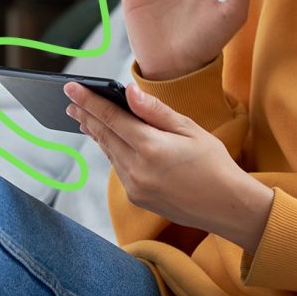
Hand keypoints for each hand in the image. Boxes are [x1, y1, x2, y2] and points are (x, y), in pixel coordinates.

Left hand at [64, 81, 273, 252]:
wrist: (227, 207)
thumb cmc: (214, 163)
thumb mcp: (190, 130)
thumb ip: (156, 111)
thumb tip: (129, 92)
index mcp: (151, 148)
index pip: (111, 118)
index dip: (89, 101)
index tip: (71, 88)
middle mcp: (137, 170)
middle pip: (104, 136)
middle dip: (86, 116)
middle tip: (70, 102)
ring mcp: (135, 187)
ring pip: (109, 153)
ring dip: (97, 134)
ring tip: (85, 118)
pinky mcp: (137, 198)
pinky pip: (119, 169)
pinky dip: (113, 152)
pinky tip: (111, 142)